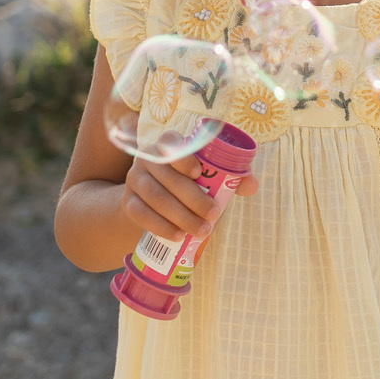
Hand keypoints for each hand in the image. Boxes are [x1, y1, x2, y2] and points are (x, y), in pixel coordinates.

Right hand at [117, 154, 259, 244]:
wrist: (150, 202)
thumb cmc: (186, 184)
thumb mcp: (206, 177)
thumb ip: (230, 177)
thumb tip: (251, 185)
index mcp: (168, 146)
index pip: (170, 142)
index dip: (183, 156)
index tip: (199, 172)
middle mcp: (148, 159)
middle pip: (167, 177)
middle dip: (193, 198)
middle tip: (214, 215)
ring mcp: (134, 180)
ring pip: (155, 197)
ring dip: (180, 216)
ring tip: (201, 230)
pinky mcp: (128, 203)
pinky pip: (141, 214)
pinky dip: (161, 226)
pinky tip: (177, 236)